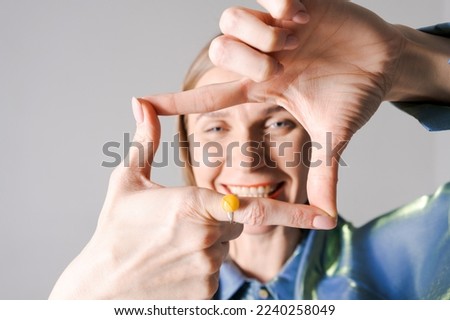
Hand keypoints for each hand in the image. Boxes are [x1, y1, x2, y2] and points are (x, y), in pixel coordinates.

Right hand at [49, 98, 332, 298]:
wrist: (101, 287)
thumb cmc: (113, 231)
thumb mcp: (127, 182)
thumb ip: (146, 143)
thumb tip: (141, 104)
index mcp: (192, 204)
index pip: (253, 205)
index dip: (292, 211)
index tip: (325, 217)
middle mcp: (206, 237)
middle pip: (235, 222)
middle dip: (217, 218)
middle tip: (179, 223)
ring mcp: (207, 268)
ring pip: (223, 248)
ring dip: (205, 244)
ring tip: (168, 247)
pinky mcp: (205, 293)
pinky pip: (214, 273)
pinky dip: (199, 267)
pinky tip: (171, 267)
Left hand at [142, 0, 405, 218]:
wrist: (383, 64)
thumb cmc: (353, 98)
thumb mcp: (333, 139)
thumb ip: (323, 175)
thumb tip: (327, 218)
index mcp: (262, 90)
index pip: (208, 97)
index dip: (174, 101)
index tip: (140, 104)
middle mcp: (261, 59)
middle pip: (217, 53)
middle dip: (244, 62)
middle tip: (279, 69)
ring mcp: (275, 30)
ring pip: (230, 22)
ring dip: (261, 35)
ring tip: (294, 39)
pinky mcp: (295, 2)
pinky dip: (281, 6)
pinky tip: (304, 17)